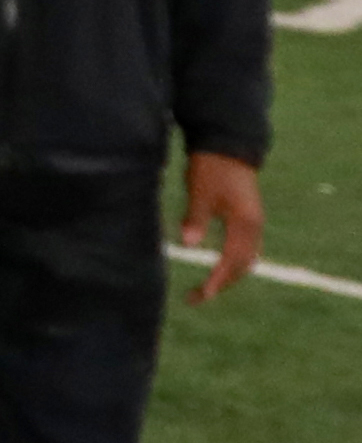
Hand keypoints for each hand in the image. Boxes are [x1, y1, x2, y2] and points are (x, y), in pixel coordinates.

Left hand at [183, 150, 263, 302]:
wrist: (227, 145)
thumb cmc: (211, 167)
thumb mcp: (200, 192)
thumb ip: (195, 218)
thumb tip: (188, 244)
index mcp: (244, 222)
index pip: (232, 261)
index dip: (217, 281)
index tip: (201, 295)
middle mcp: (254, 226)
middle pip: (243, 265)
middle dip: (221, 284)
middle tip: (196, 297)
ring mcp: (253, 222)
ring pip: (246, 258)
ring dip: (228, 276)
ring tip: (205, 289)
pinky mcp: (248, 217)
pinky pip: (245, 249)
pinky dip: (233, 263)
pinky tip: (219, 269)